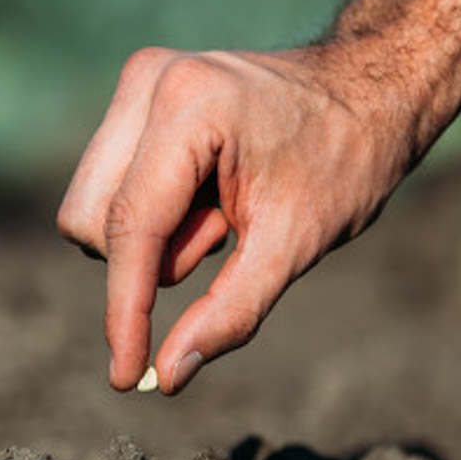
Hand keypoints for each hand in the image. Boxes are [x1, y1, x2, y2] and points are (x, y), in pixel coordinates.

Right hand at [57, 45, 415, 393]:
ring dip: (153, 239)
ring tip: (223, 213)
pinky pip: (108, 189)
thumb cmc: (345, 160)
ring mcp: (138, 83)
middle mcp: (150, 82)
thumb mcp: (296, 245)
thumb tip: (167, 376)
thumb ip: (231, 311)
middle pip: (92, 221)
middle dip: (148, 260)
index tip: (123, 377)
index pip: (131, 227)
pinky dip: (153, 216)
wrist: (369, 88)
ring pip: (91, 208)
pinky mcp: (134, 96)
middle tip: (222, 241)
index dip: (124, 310)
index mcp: (190, 105)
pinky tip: (209, 196)